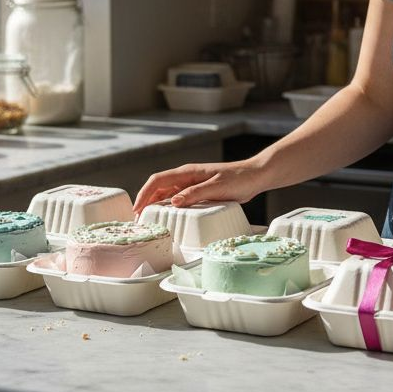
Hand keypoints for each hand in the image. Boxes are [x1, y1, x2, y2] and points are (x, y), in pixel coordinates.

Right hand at [131, 160, 268, 214]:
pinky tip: (169, 216)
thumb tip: (174, 202)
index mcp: (188, 173)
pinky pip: (179, 198)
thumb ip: (195, 194)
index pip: (157, 180)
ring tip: (149, 219)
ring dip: (156, 204)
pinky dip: (170, 206)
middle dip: (145, 200)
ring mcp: (192, 183)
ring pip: (167, 193)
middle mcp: (187, 177)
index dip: (144, 194)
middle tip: (139, 218)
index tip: (137, 208)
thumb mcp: (216, 187)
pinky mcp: (199, 190)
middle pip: (158, 187)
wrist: (255, 176)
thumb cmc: (239, 179)